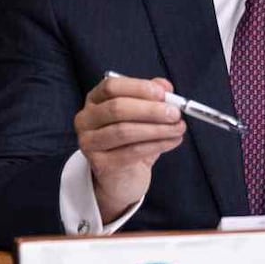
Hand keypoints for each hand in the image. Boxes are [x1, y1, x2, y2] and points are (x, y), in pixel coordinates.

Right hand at [74, 75, 185, 223]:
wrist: (122, 176)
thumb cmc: (132, 139)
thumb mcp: (142, 114)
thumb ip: (152, 97)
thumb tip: (165, 87)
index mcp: (95, 99)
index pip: (111, 87)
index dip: (139, 88)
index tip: (164, 94)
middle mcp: (86, 119)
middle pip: (117, 108)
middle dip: (150, 110)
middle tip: (175, 114)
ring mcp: (89, 142)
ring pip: (124, 131)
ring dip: (157, 129)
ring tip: (178, 128)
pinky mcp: (100, 164)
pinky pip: (131, 152)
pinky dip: (156, 145)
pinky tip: (172, 141)